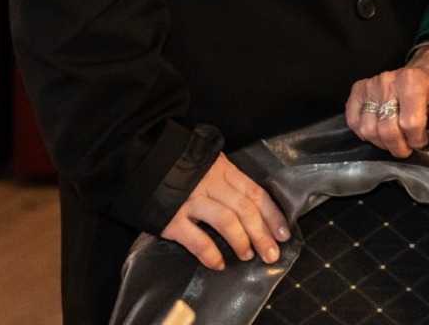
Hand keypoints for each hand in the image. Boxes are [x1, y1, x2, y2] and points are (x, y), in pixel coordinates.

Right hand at [160, 153, 288, 270]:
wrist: (145, 164)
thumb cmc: (184, 168)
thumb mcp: (212, 166)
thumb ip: (231, 182)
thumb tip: (256, 206)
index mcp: (225, 171)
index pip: (256, 194)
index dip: (273, 215)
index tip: (284, 234)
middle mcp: (211, 185)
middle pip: (245, 210)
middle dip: (262, 234)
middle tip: (271, 254)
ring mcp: (192, 201)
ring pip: (226, 221)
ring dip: (241, 241)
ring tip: (247, 255)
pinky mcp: (172, 218)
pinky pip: (196, 240)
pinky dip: (210, 254)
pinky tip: (218, 264)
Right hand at [345, 38, 428, 157]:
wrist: (416, 75)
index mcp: (411, 81)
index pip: (410, 122)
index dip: (416, 139)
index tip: (421, 141)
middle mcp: (387, 80)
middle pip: (387, 129)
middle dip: (399, 146)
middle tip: (407, 147)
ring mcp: (370, 85)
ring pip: (368, 129)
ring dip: (382, 143)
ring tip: (394, 140)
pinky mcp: (357, 90)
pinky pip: (353, 122)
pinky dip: (365, 134)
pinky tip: (379, 131)